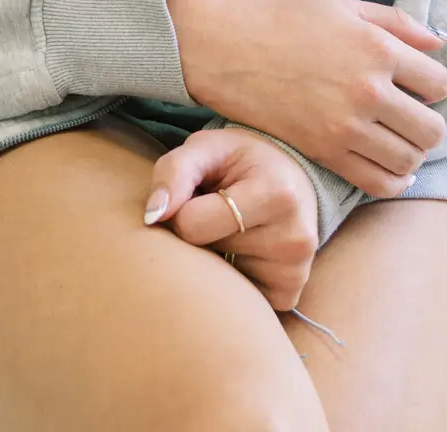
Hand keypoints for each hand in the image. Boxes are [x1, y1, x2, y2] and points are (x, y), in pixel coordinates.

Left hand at [143, 127, 319, 312]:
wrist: (289, 177)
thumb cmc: (240, 160)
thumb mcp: (206, 148)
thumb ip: (174, 172)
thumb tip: (152, 216)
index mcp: (276, 194)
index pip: (192, 224)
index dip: (181, 210)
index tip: (196, 196)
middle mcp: (293, 238)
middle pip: (204, 254)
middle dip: (198, 234)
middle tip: (216, 210)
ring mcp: (294, 271)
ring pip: (217, 278)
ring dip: (214, 255)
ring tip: (233, 227)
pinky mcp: (288, 294)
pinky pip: (235, 297)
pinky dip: (229, 277)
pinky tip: (243, 251)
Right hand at [167, 0, 446, 197]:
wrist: (222, 47)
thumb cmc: (278, 17)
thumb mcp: (340, 4)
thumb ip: (394, 22)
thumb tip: (440, 43)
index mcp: (376, 48)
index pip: (438, 82)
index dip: (430, 83)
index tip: (414, 82)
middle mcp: (368, 90)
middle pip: (432, 129)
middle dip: (427, 122)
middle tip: (408, 114)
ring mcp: (346, 126)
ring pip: (410, 160)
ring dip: (410, 151)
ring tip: (394, 138)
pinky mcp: (324, 152)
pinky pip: (378, 183)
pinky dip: (392, 180)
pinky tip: (386, 165)